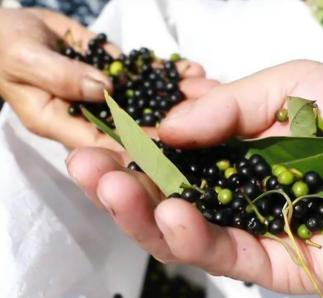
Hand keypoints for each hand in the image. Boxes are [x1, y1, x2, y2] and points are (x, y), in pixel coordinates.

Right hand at [0, 8, 214, 150]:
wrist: (12, 32)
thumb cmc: (6, 48)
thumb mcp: (25, 59)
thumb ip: (62, 76)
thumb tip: (104, 88)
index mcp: (66, 125)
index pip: (106, 143)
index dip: (136, 144)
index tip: (169, 142)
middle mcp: (94, 118)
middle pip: (134, 128)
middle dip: (168, 124)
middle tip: (202, 118)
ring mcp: (109, 98)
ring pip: (145, 102)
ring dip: (175, 97)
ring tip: (206, 89)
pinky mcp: (118, 78)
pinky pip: (143, 77)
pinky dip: (166, 73)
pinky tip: (191, 69)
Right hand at [66, 60, 322, 293]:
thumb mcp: (289, 87)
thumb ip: (226, 106)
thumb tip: (167, 128)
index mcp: (232, 154)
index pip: (173, 157)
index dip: (135, 151)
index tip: (104, 141)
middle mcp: (231, 194)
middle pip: (165, 197)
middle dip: (121, 185)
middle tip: (86, 168)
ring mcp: (248, 231)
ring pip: (181, 233)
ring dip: (141, 213)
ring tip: (111, 189)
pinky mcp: (270, 265)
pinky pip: (223, 255)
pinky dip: (192, 237)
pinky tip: (169, 215)